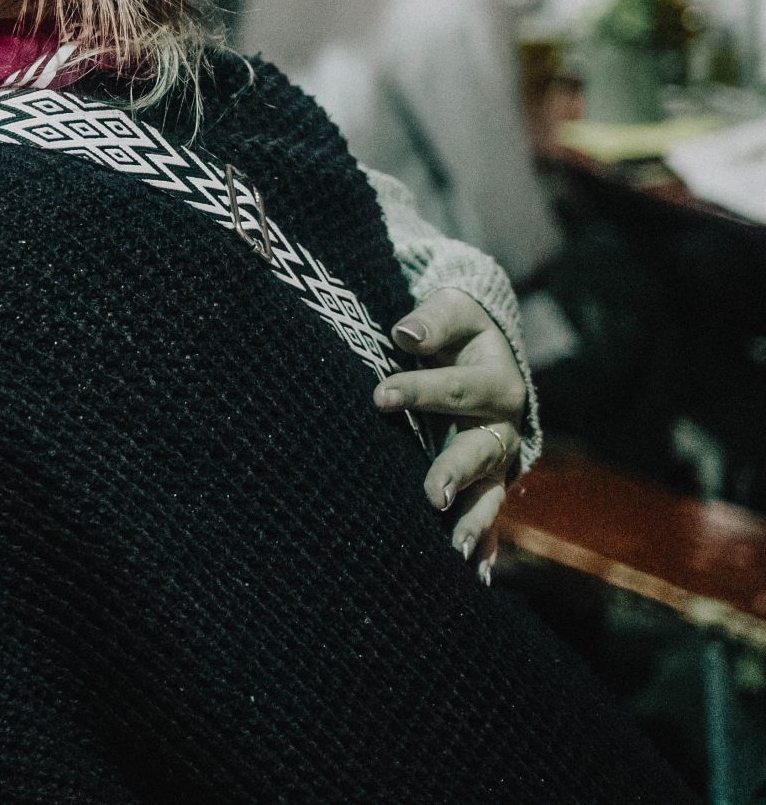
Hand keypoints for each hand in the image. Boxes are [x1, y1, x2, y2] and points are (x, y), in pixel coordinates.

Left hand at [374, 289, 527, 560]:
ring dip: (472, 520)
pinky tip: (476, 572)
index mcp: (497, 381)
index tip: (379, 396)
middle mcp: (503, 425)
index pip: (455, 388)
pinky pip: (486, 513)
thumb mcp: (453, 309)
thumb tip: (406, 333)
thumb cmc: (458, 327)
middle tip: (432, 495)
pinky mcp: (487, 479)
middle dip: (455, 472)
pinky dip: (483, 542)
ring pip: (489, 492)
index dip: (418, 390)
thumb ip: (433, 320)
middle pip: (480, 450)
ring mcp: (497, 457)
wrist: (482, 346)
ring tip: (453, 549)